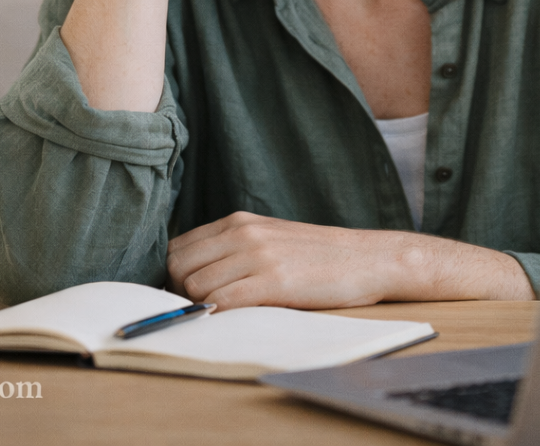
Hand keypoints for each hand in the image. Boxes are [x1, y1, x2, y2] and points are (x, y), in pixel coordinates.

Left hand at [167, 212, 399, 310]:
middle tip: (200, 308)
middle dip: (180, 292)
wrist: (366, 258)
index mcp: (238, 221)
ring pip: (196, 286)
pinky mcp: (274, 282)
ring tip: (221, 314)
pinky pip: (225, 301)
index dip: (174, 274)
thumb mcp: (269, 237)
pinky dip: (219, 315)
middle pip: (178, 266)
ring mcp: (258, 256)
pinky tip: (232, 319)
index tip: (187, 293)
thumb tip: (192, 275)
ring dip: (200, 307)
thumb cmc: (316, 255)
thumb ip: (232, 247)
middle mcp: (242, 233)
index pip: (177, 246)